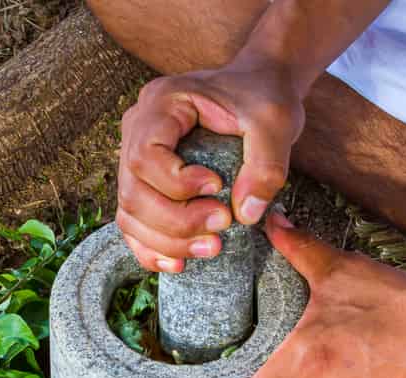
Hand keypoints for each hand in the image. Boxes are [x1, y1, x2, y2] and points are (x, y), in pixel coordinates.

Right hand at [117, 65, 304, 272]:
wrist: (257, 88)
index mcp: (161, 102)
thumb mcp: (276, 122)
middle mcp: (137, 127)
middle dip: (176, 222)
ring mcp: (135, 155)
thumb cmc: (263, 98)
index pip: (145, 156)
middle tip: (222, 226)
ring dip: (166, 241)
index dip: (176, 184)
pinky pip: (133, 221)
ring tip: (212, 248)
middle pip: (133, 191)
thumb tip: (245, 215)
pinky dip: (152, 247)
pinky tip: (179, 263)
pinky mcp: (145, 181)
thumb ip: (266, 165)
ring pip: (129, 212)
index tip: (218, 188)